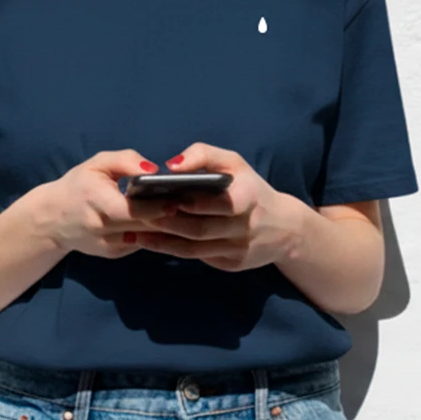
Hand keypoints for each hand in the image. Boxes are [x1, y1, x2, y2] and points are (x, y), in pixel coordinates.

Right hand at [22, 149, 188, 258]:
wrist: (51, 219)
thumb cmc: (78, 185)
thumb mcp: (96, 164)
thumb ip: (125, 160)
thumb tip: (154, 170)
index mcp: (95, 201)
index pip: (132, 210)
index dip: (158, 206)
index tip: (181, 197)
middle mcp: (100, 228)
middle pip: (144, 226)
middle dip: (169, 217)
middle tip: (193, 205)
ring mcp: (107, 245)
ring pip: (147, 238)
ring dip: (167, 228)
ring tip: (187, 214)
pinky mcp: (113, 254)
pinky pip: (141, 243)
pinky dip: (156, 235)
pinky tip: (170, 223)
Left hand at [131, 142, 305, 270]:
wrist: (285, 228)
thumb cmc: (250, 188)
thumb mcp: (235, 164)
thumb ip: (204, 155)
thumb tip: (172, 165)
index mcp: (249, 197)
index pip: (222, 203)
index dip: (193, 204)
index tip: (165, 197)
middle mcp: (247, 226)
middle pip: (201, 229)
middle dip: (167, 223)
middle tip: (138, 215)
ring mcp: (240, 249)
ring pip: (195, 248)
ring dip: (162, 241)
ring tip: (135, 231)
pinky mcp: (233, 264)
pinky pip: (198, 258)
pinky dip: (172, 251)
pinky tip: (149, 243)